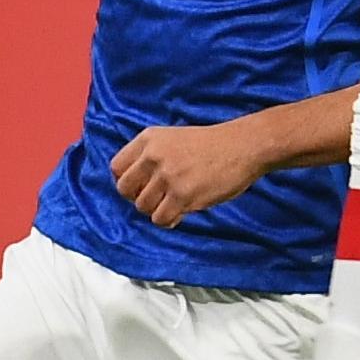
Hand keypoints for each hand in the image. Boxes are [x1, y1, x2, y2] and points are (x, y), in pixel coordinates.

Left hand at [111, 121, 268, 226]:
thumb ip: (150, 157)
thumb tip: (133, 187)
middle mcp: (154, 156)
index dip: (127, 181)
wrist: (243, 147)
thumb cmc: (211, 146)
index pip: (116, 168)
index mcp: (149, 139)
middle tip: (157, 198)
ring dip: (157, 210)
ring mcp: (168, 176)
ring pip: (142, 207)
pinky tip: (182, 212)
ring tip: (174, 203)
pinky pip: (161, 219)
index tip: (142, 186)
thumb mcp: (172, 139)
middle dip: (138, 198)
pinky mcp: (183, 195)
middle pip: (124, 189)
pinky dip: (169, 220)